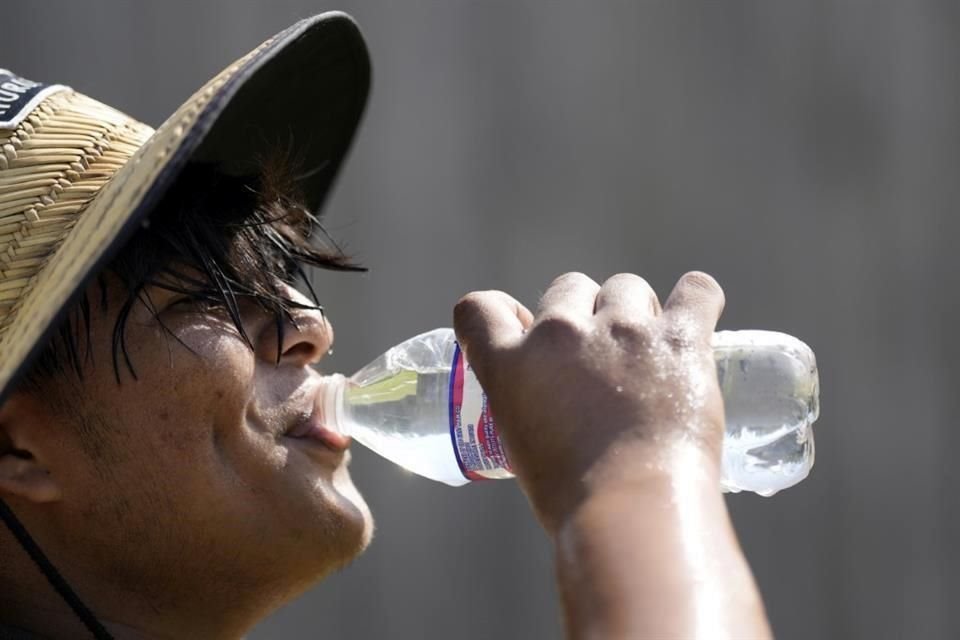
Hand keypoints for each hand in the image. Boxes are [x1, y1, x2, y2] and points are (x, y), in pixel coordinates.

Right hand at [453, 271, 725, 531]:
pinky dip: (697, 298)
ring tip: (650, 352)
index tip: (522, 328)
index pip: (480, 308)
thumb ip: (529, 405)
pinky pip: (696, 291)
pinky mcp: (679, 339)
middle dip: (583, 313)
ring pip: (627, 287)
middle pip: (569, 287)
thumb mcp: (520, 447)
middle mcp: (561, 333)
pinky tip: (697, 313)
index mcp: (512, 362)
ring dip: (635, 311)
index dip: (502, 313)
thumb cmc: (574, 497)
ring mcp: (622, 331)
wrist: (632, 510)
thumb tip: (554, 397)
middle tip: (600, 359)